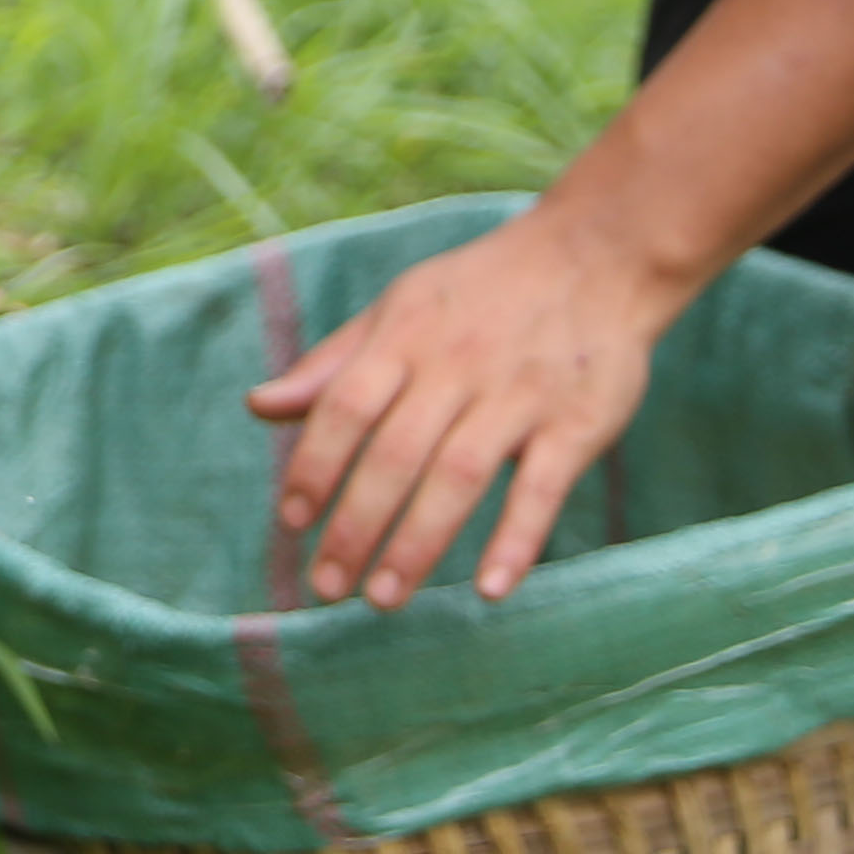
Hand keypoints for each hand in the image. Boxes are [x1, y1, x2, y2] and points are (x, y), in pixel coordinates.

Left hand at [248, 206, 681, 608]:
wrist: (595, 255)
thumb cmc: (479, 293)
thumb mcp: (399, 307)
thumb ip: (333, 364)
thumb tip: (258, 407)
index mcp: (405, 335)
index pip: (345, 407)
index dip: (314, 465)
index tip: (291, 521)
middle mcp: (457, 365)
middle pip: (395, 454)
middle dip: (355, 524)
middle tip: (327, 585)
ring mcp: (519, 395)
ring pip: (459, 476)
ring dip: (417, 542)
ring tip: (382, 598)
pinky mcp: (577, 423)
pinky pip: (542, 487)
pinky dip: (516, 539)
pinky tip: (490, 589)